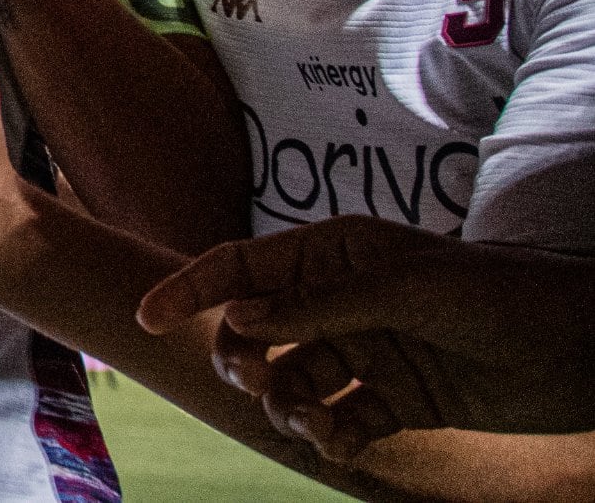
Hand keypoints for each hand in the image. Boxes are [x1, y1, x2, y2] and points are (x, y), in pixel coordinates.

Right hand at [139, 219, 594, 458]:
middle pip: (254, 333)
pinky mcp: (396, 401)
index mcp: (333, 255)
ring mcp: (366, 353)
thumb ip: (320, 306)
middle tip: (254, 381)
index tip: (144, 321)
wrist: (581, 347)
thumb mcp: (405, 290)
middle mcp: (340, 302)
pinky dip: (329, 435)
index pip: (242, 268)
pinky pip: (337, 421)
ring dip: (287, 405)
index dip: (190, 290)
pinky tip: (344, 440)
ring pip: (290, 382)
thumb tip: (240, 319)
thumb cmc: (497, 296)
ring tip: (314, 421)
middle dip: (240, 360)